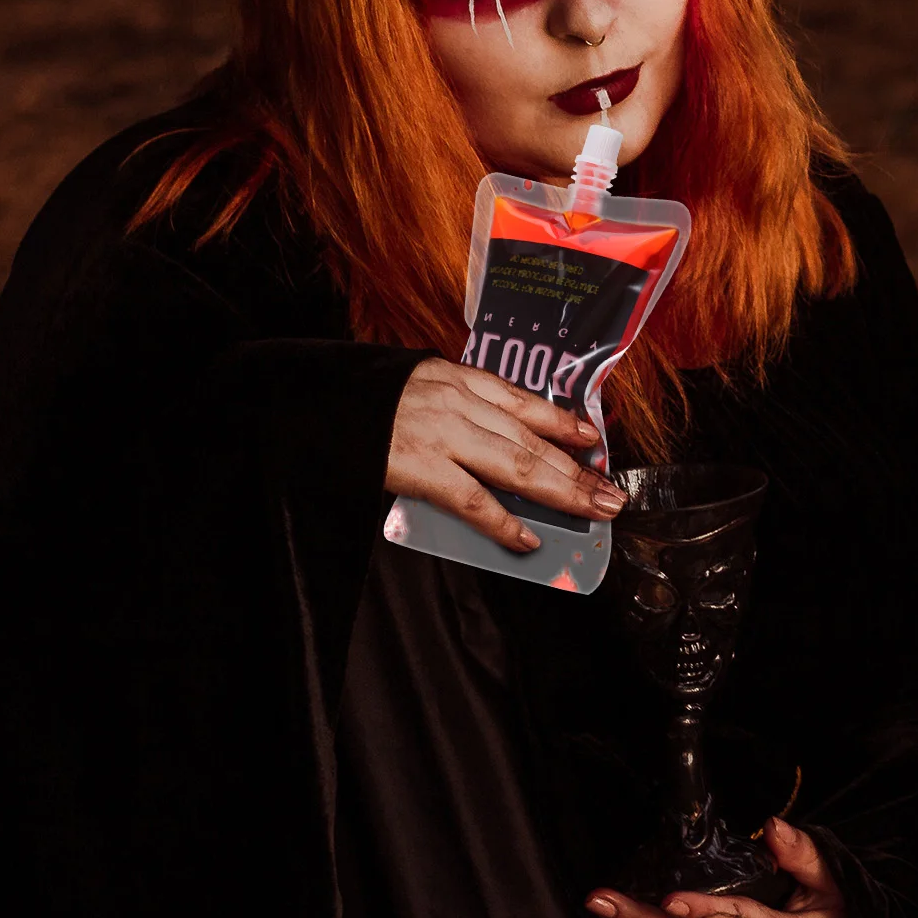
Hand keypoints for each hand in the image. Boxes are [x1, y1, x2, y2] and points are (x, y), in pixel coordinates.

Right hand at [384, 359, 625, 550]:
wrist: (304, 401)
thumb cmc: (360, 399)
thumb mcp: (414, 385)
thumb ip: (454, 404)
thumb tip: (495, 436)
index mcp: (456, 378)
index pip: (523, 401)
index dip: (563, 421)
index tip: (593, 438)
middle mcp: (457, 402)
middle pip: (533, 439)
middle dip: (578, 469)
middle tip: (613, 493)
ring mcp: (441, 434)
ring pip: (518, 465)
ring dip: (562, 492)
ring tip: (594, 511)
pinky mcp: (419, 467)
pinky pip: (473, 500)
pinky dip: (504, 522)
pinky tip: (530, 539)